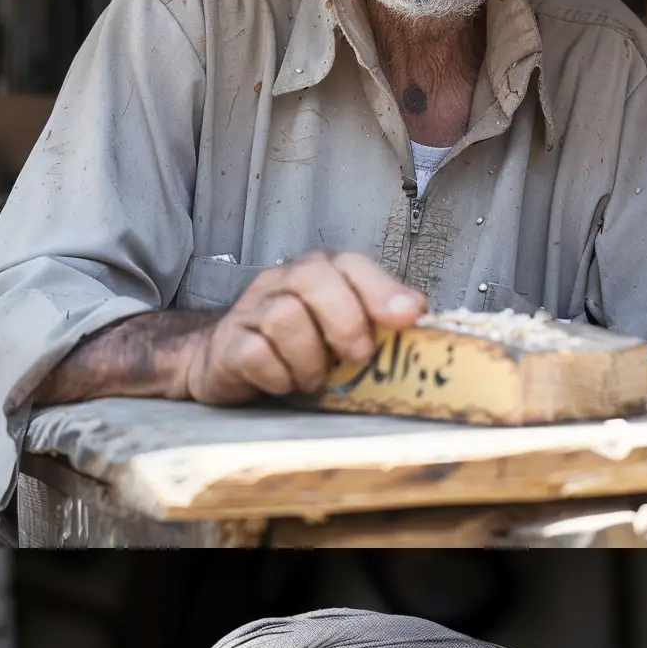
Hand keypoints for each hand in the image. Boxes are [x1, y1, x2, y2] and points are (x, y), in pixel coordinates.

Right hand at [181, 251, 425, 402]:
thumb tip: (420, 314)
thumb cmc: (299, 344)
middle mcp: (284, 282)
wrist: (226, 358)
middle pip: (314, 280)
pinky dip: (279, 375)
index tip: (409, 318)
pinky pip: (256, 353)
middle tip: (357, 358)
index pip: (351, 265)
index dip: (382, 289)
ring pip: (284, 318)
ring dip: (310, 360)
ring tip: (315, 379)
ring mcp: (252, 310)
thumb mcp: (344, 327)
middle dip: (346, 324)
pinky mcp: (228, 343)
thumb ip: (380, 318)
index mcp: (320, 273)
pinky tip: (286, 383)